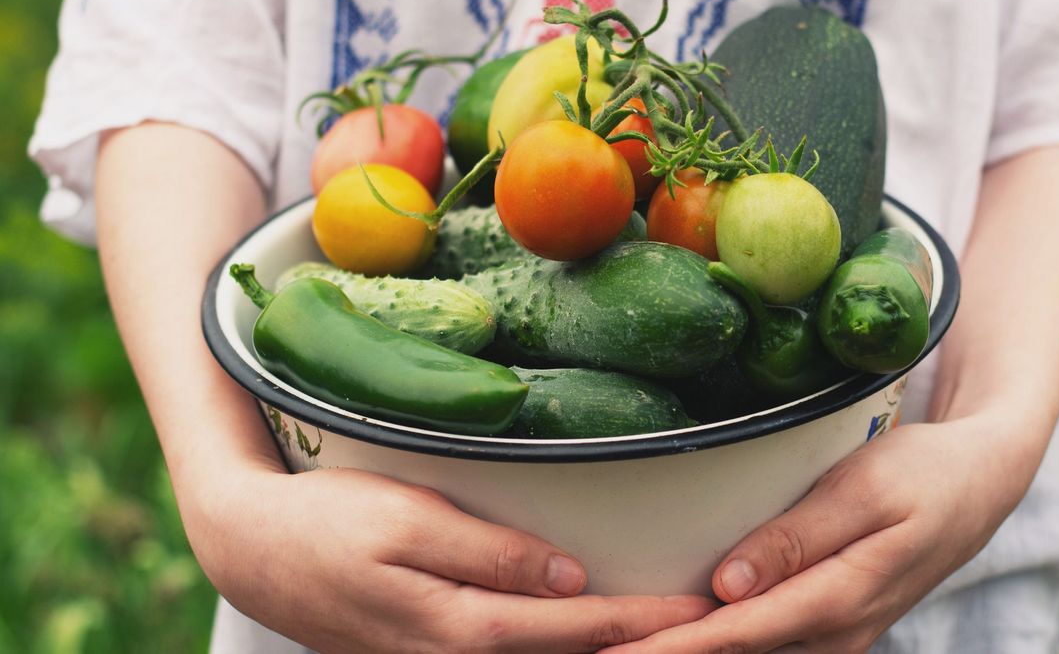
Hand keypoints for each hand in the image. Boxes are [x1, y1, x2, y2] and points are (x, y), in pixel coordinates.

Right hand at [188, 462, 715, 652]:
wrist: (253, 552)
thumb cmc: (328, 523)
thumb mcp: (404, 518)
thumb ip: (488, 552)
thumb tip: (568, 576)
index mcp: (457, 627)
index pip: (573, 629)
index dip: (639, 621)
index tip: (700, 611)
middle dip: (634, 651)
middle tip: (706, 631)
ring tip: (662, 637)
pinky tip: (587, 639)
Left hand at [604, 414, 1033, 652]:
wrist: (980, 487)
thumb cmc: (920, 475)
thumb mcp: (863, 491)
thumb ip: (796, 539)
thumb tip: (728, 587)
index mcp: (840, 598)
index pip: (737, 635)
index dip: (673, 649)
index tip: (615, 652)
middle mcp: (837, 635)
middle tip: (592, 645)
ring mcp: (837, 640)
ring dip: (689, 653)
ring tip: (621, 643)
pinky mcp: (832, 630)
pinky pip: (769, 647)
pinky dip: (721, 645)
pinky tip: (677, 636)